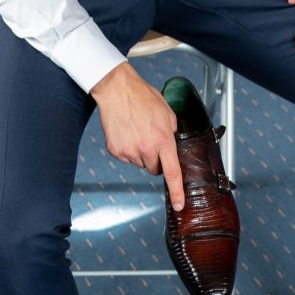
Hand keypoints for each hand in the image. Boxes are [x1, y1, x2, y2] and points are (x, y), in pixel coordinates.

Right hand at [90, 62, 183, 210]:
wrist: (117, 90)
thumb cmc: (143, 98)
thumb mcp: (167, 114)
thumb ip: (172, 133)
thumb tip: (173, 147)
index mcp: (163, 140)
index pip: (172, 173)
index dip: (177, 191)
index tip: (179, 205)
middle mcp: (146, 149)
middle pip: (155, 169)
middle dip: (156, 160)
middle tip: (151, 140)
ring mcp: (129, 152)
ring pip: (140, 163)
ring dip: (141, 153)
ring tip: (137, 132)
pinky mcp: (116, 151)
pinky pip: (127, 158)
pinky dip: (128, 149)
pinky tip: (127, 133)